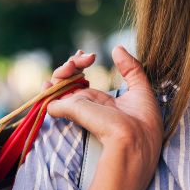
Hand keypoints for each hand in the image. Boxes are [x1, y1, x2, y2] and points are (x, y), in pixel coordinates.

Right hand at [46, 46, 163, 184]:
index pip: (81, 81)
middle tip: (86, 58)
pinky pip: (48, 98)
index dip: (80, 65)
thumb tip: (117, 48)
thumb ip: (130, 68)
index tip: (90, 56)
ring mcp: (75, 108)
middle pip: (68, 81)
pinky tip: (51, 80)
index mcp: (99, 102)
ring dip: (61, 71)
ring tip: (73, 64)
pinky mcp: (67, 110)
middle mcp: (85, 105)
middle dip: (72, 64)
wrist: (133, 140)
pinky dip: (47, 88)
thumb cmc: (141, 123)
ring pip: (57, 86)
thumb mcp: (140, 89)